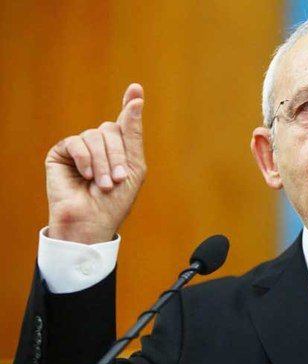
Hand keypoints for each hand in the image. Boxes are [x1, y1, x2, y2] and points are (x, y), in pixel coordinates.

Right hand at [45, 84, 145, 243]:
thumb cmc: (115, 200)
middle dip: (117, 155)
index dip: (129, 105)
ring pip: (95, 135)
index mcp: (120, 149)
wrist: (92, 221)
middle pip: (111, 129)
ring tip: (102, 184)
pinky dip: (85, 159)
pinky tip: (86, 175)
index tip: (136, 88)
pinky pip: (76, 142)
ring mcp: (80, 148)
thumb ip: (132, 133)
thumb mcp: (132, 166)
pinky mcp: (61, 153)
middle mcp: (100, 145)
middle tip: (116, 179)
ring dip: (102, 161)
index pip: (124, 123)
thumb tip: (135, 98)